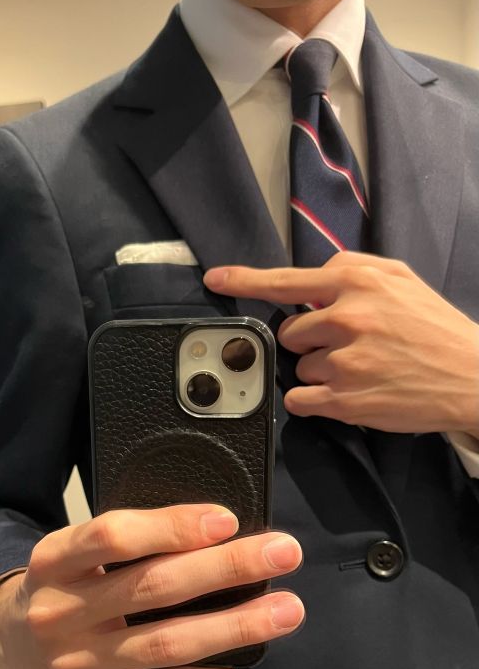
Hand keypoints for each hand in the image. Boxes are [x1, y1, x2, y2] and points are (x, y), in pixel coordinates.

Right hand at [0, 504, 302, 668]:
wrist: (11, 641)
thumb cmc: (63, 582)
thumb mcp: (76, 549)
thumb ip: (130, 540)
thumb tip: (214, 530)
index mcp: (56, 559)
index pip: (114, 536)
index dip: (173, 526)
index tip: (227, 519)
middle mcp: (63, 611)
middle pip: (153, 587)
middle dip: (227, 567)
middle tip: (283, 552)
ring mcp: (79, 662)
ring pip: (167, 643)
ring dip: (234, 626)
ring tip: (286, 610)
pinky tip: (237, 658)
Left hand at [204, 252, 478, 434]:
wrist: (473, 374)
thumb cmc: (433, 326)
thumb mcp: (398, 277)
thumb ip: (351, 269)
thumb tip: (312, 277)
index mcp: (355, 282)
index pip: (285, 281)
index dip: (244, 280)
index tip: (215, 279)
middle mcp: (345, 318)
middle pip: (289, 332)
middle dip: (311, 340)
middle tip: (350, 345)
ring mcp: (344, 361)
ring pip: (296, 367)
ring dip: (319, 370)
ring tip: (360, 369)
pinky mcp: (345, 400)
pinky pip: (300, 398)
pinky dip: (314, 398)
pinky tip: (345, 392)